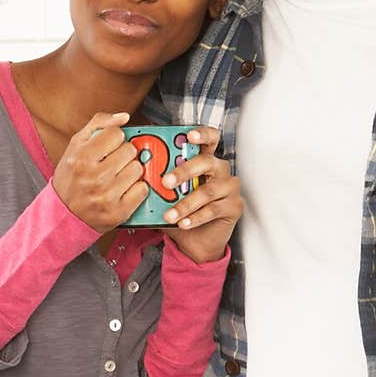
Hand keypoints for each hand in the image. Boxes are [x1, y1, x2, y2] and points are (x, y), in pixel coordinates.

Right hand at [52, 112, 148, 231]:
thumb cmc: (72, 176)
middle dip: (124, 154)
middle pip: (130, 150)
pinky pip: (143, 189)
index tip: (107, 147)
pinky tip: (123, 189)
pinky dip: (136, 188)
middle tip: (112, 163)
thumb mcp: (76, 144)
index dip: (114, 139)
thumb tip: (124, 117)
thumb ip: (99, 124)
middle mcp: (94, 177)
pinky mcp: (118, 212)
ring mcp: (107, 196)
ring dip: (130, 170)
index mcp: (82, 157)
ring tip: (117, 176)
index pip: (117, 134)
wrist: (63, 212)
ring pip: (137, 169)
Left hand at [161, 127, 243, 263]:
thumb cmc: (183, 213)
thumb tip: (140, 175)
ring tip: (169, 215)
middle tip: (166, 182)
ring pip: (207, 191)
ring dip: (185, 204)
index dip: (202, 134)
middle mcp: (221, 170)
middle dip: (184, 171)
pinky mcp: (235, 206)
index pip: (210, 139)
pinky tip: (184, 223)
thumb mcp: (170, 195)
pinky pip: (214, 210)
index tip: (189, 135)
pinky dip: (196, 217)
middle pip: (206, 162)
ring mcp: (230, 188)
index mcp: (206, 161)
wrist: (196, 242)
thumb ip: (161, 183)